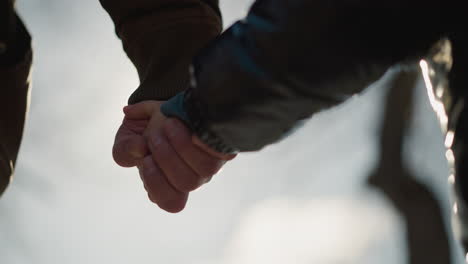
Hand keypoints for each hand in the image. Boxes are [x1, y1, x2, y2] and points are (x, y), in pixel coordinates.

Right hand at [114, 101, 235, 212]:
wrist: (170, 107)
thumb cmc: (145, 129)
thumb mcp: (127, 138)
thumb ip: (125, 149)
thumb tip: (139, 148)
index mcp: (168, 184)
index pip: (171, 202)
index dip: (157, 183)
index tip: (145, 159)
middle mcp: (193, 178)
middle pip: (187, 182)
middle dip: (166, 156)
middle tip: (154, 134)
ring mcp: (211, 165)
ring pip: (205, 168)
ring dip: (183, 145)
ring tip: (169, 123)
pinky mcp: (223, 147)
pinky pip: (222, 151)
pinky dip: (206, 140)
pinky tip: (192, 127)